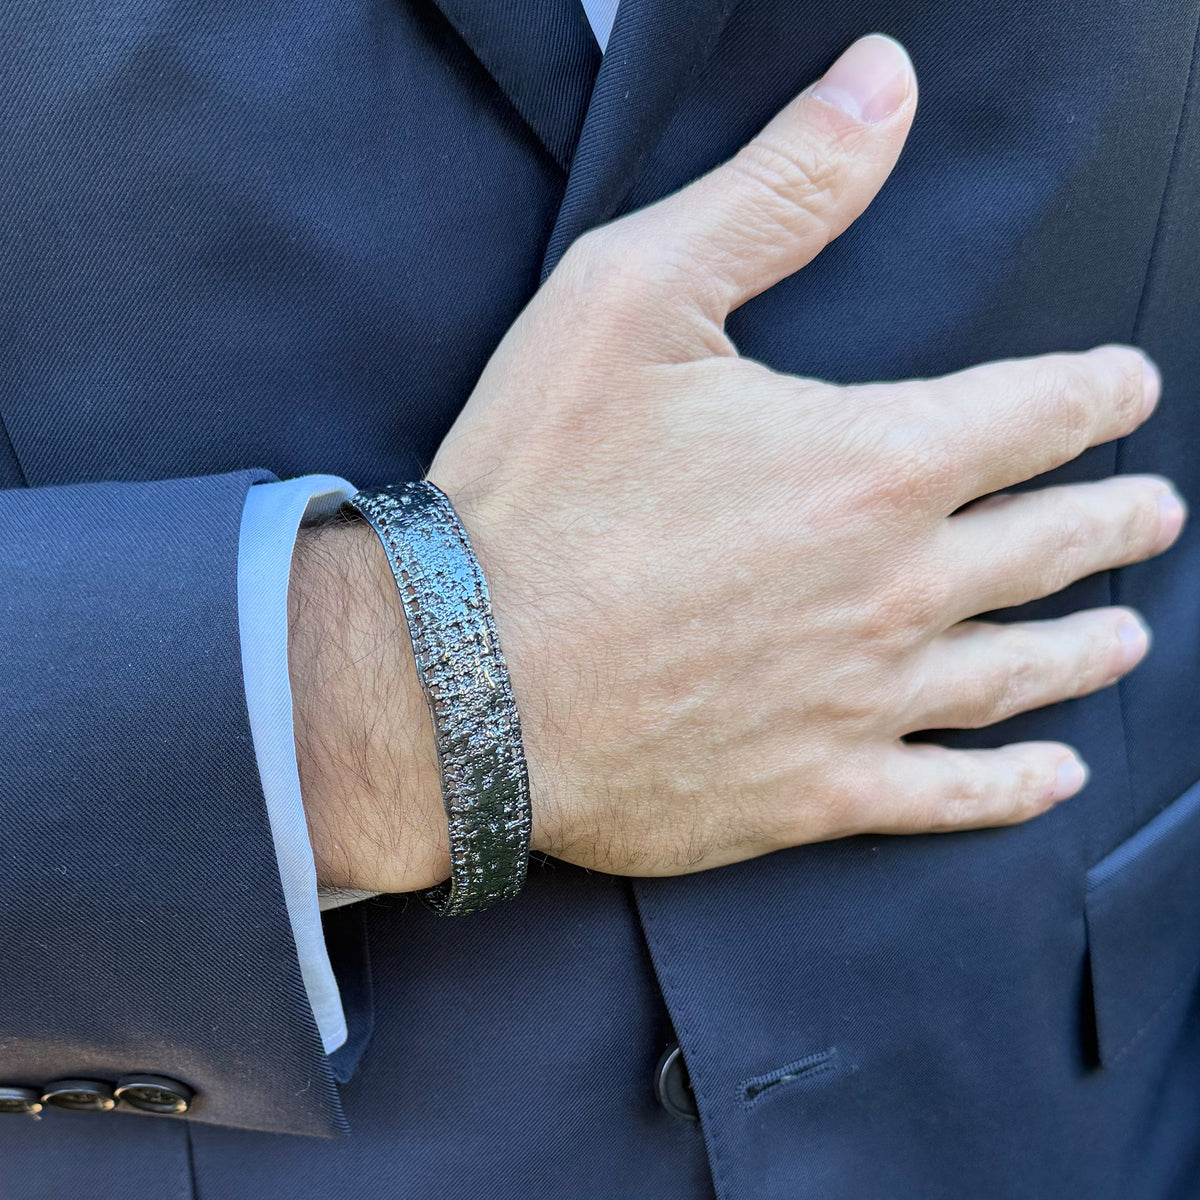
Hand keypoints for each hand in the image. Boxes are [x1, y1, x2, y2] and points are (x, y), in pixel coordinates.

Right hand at [292, 35, 1183, 891]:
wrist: (462, 682)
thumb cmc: (537, 492)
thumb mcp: (633, 298)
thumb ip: (775, 194)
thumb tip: (881, 86)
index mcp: (872, 460)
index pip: (1037, 411)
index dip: (1097, 392)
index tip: (1125, 390)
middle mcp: (897, 585)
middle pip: (1051, 545)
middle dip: (1113, 519)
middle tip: (1152, 513)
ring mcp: (864, 698)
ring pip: (1020, 671)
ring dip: (1086, 648)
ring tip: (1124, 639)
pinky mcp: (817, 791)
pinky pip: (950, 795)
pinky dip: (1014, 786)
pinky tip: (1052, 776)